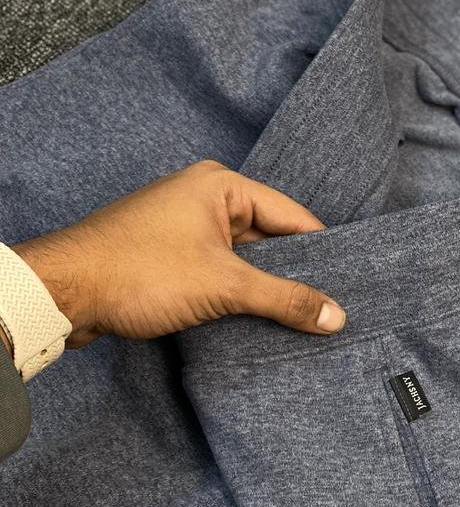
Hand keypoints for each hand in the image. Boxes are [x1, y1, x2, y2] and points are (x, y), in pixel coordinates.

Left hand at [11, 161, 345, 348]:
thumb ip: (283, 299)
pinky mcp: (168, 257)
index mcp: (221, 186)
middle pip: (269, 238)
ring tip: (298, 319)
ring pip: (243, 259)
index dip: (322, 251)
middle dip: (293, 273)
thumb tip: (334, 314)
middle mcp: (204, 199)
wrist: (64, 292)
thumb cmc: (137, 271)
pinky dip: (235, 294)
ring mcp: (183, 228)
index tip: (349, 283)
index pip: (292, 215)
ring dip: (262, 288)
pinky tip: (254, 321)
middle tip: (328, 307)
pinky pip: (217, 272)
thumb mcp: (224, 285)